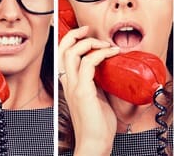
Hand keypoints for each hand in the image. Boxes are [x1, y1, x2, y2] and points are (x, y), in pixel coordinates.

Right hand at [58, 26, 118, 154]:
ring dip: (91, 43)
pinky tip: (111, 54)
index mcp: (69, 84)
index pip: (62, 54)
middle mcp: (68, 83)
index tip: (86, 33)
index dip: (72, 40)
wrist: (94, 142)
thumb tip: (107, 69)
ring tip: (105, 44)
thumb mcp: (97, 97)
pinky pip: (88, 63)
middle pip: (63, 49)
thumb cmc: (97, 125)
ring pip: (73, 53)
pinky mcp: (83, 91)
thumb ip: (97, 82)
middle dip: (77, 35)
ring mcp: (74, 86)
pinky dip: (100, 54)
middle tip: (90, 30)